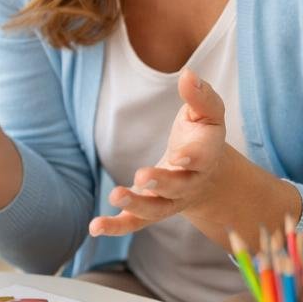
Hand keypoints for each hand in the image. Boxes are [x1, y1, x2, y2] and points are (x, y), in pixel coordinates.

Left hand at [90, 69, 230, 236]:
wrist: (206, 175)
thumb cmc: (201, 136)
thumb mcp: (207, 114)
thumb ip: (200, 96)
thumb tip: (189, 74)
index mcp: (206, 157)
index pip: (202, 159)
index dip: (192, 158)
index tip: (180, 156)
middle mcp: (189, 184)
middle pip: (177, 188)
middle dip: (161, 183)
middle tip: (143, 176)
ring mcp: (169, 201)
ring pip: (155, 210)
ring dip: (136, 205)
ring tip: (115, 195)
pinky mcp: (149, 211)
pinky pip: (134, 223)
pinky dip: (115, 226)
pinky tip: (94, 227)